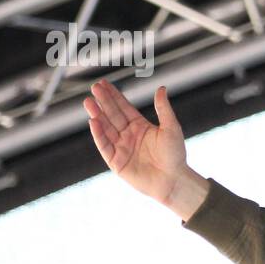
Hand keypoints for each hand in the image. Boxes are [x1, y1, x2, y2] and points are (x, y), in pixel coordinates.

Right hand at [83, 80, 208, 218]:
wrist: (174, 180)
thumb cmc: (175, 155)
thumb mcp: (171, 128)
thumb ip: (164, 109)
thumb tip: (161, 88)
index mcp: (140, 126)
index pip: (123, 107)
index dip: (114, 96)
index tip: (103, 83)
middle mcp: (128, 135)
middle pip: (112, 115)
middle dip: (103, 102)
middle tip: (94, 88)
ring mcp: (121, 148)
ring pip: (106, 128)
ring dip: (97, 115)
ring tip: (89, 102)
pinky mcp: (116, 162)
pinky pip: (105, 146)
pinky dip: (99, 134)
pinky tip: (93, 121)